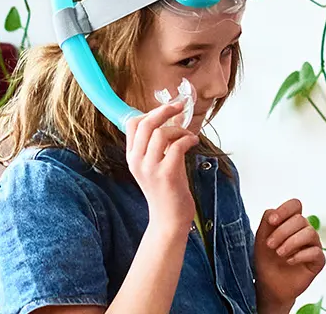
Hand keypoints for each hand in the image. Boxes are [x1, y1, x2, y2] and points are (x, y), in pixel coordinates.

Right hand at [125, 97, 198, 227]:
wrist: (169, 219)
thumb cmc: (166, 190)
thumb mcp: (156, 164)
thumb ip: (160, 143)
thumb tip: (173, 117)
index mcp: (132, 157)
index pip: (132, 124)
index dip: (150, 112)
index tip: (167, 109)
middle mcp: (137, 161)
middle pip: (145, 124)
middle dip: (164, 111)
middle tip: (179, 107)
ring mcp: (150, 168)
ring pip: (161, 133)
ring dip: (179, 129)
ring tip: (188, 136)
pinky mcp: (166, 175)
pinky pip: (177, 146)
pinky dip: (188, 139)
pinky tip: (193, 142)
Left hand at [252, 198, 325, 312]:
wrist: (269, 285)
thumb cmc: (266, 261)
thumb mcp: (260, 239)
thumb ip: (266, 222)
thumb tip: (273, 211)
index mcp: (291, 222)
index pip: (295, 205)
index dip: (284, 210)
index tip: (272, 221)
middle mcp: (304, 231)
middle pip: (300, 219)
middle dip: (282, 232)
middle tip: (270, 245)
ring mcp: (313, 245)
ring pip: (310, 233)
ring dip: (291, 243)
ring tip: (279, 254)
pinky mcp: (318, 261)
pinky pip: (315, 252)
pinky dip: (300, 255)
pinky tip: (289, 261)